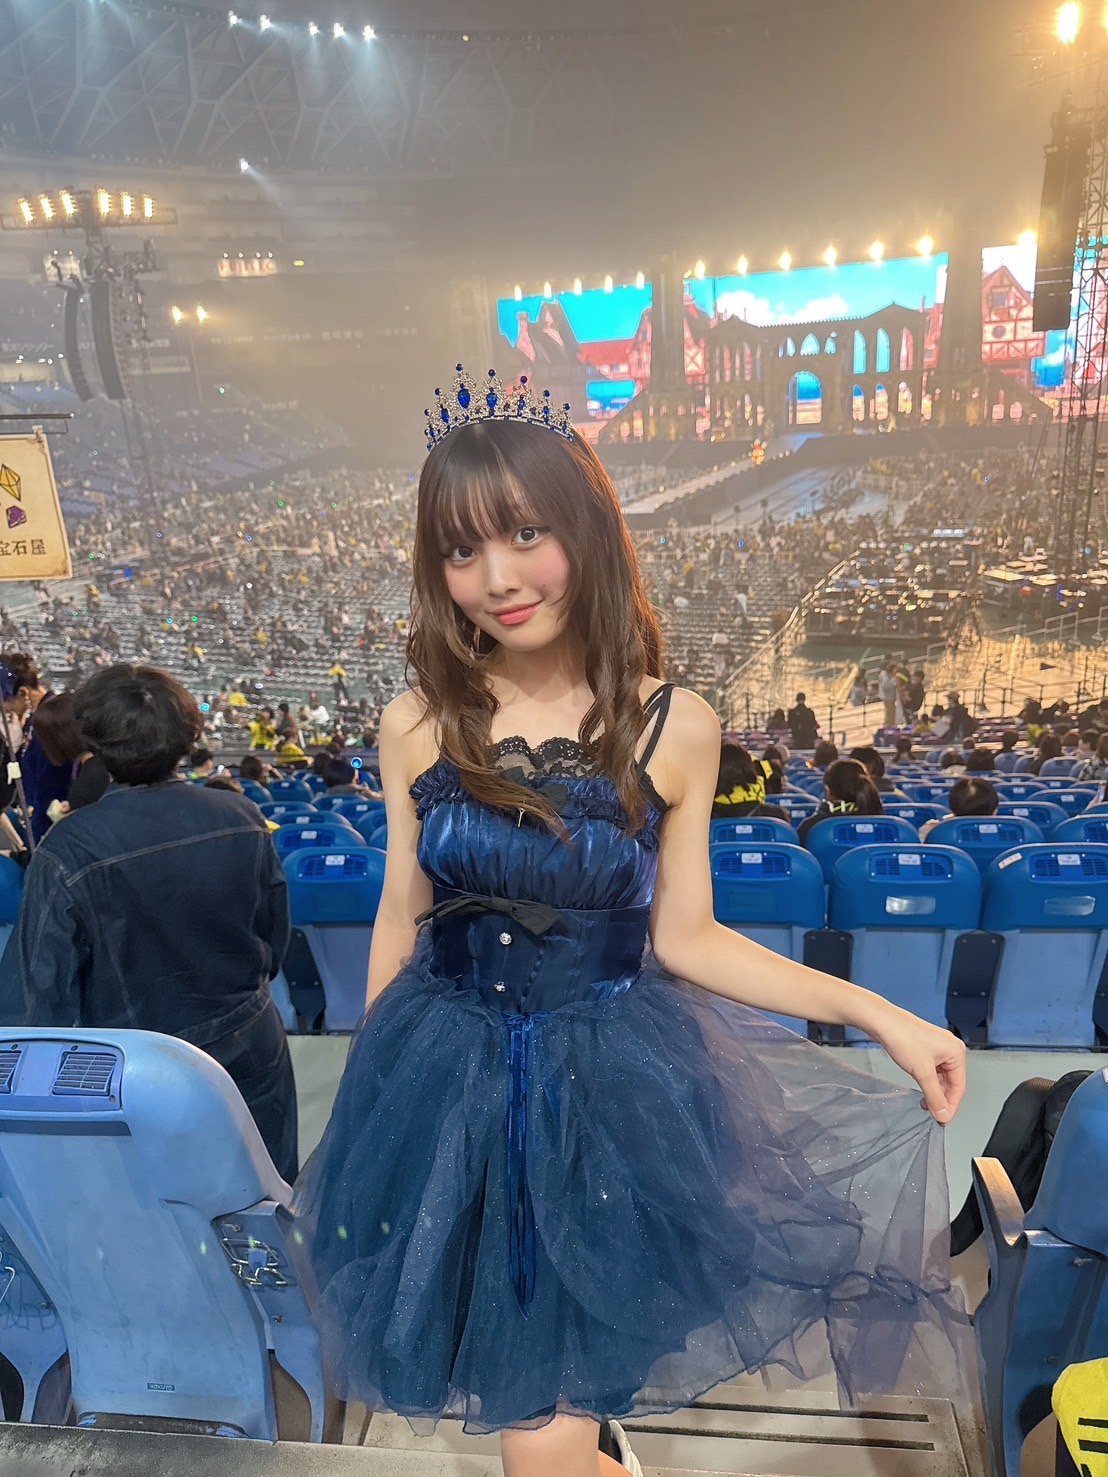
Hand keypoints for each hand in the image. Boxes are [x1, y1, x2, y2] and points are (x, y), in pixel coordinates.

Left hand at [870, 1007, 966, 1124]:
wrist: (882, 1021)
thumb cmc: (903, 1036)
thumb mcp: (922, 1072)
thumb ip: (935, 1096)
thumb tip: (943, 1114)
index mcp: (956, 1052)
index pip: (959, 1086)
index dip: (951, 1105)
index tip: (943, 1119)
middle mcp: (949, 1049)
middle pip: (951, 1083)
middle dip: (941, 1099)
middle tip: (934, 1115)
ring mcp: (936, 1049)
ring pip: (940, 1078)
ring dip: (933, 1092)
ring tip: (925, 1105)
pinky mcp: (924, 1049)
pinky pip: (930, 1071)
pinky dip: (926, 1083)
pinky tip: (920, 1091)